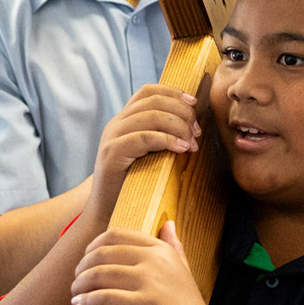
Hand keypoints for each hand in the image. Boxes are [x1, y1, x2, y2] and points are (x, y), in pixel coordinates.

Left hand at [70, 222, 218, 304]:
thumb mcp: (183, 272)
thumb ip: (174, 247)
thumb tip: (168, 223)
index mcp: (162, 251)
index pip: (116, 235)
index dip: (93, 246)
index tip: (85, 260)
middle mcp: (154, 261)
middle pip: (103, 253)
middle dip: (83, 266)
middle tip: (76, 280)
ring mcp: (148, 283)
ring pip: (99, 274)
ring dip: (80, 284)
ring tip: (74, 294)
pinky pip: (103, 297)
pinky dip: (86, 301)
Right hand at [89, 85, 200, 210]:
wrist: (106, 212)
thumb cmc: (133, 186)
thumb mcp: (149, 155)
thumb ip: (161, 137)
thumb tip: (194, 126)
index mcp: (124, 120)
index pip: (148, 91)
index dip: (173, 92)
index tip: (194, 103)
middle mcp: (115, 124)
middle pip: (154, 101)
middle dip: (182, 112)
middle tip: (197, 132)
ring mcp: (111, 137)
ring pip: (151, 116)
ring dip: (178, 126)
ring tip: (192, 144)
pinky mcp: (112, 153)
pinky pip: (144, 137)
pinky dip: (167, 140)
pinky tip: (182, 149)